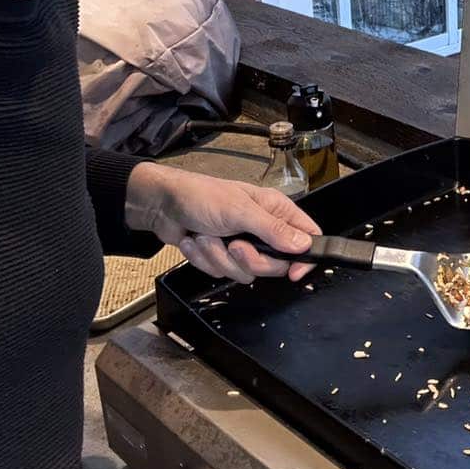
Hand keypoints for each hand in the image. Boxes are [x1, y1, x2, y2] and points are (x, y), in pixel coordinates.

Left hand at [125, 163, 320, 283]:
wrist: (162, 205)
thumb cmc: (200, 196)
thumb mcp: (240, 211)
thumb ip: (273, 230)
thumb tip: (303, 245)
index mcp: (274, 211)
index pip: (306, 238)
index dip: (304, 258)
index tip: (293, 272)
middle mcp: (262, 229)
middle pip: (275, 264)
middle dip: (249, 259)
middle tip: (234, 244)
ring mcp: (242, 244)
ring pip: (246, 272)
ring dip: (220, 257)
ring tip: (208, 236)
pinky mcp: (222, 256)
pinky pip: (223, 272)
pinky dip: (206, 259)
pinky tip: (197, 241)